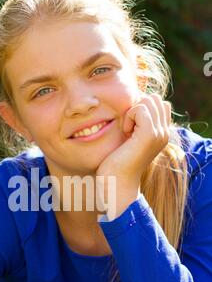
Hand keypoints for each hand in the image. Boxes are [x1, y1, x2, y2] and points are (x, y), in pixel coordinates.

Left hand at [95, 93, 170, 218]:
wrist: (116, 183)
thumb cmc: (116, 163)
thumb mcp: (128, 139)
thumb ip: (135, 123)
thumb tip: (132, 103)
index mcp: (161, 133)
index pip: (158, 103)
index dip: (141, 107)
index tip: (129, 126)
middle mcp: (164, 133)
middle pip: (155, 99)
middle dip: (137, 107)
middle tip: (127, 128)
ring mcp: (160, 133)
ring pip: (149, 100)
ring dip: (133, 111)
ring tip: (127, 131)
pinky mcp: (150, 134)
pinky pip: (140, 108)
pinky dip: (129, 116)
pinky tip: (125, 132)